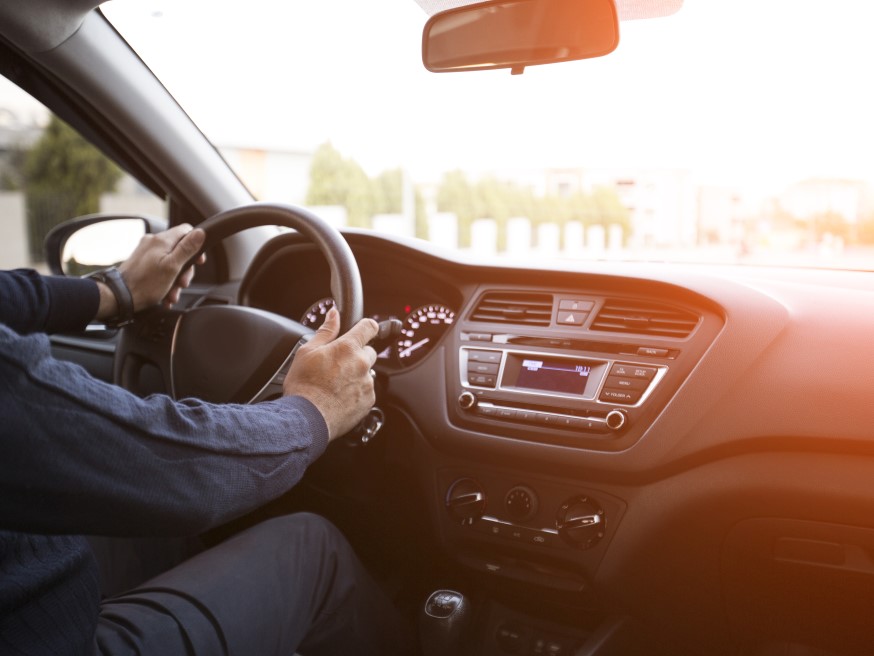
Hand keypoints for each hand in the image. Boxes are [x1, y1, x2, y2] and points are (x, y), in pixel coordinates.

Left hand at [96, 224, 205, 319]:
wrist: (119, 296)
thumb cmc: (145, 285)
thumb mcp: (172, 267)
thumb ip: (187, 249)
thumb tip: (200, 232)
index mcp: (162, 241)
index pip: (186, 230)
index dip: (196, 245)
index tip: (197, 261)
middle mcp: (153, 242)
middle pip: (179, 249)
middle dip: (185, 269)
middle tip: (183, 283)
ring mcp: (146, 252)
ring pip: (170, 261)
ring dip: (175, 279)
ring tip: (172, 294)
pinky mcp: (141, 262)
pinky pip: (160, 267)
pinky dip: (165, 280)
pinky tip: (165, 294)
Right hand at [283, 307, 378, 439]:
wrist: (306, 418)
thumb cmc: (304, 386)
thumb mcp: (307, 351)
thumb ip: (325, 331)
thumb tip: (334, 314)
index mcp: (348, 348)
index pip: (369, 327)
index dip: (366, 327)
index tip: (364, 329)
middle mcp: (362, 364)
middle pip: (369, 352)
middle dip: (357, 355)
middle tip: (338, 365)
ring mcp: (367, 383)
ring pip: (367, 373)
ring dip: (357, 374)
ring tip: (336, 384)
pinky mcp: (369, 401)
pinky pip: (367, 391)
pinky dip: (357, 392)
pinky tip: (340, 396)